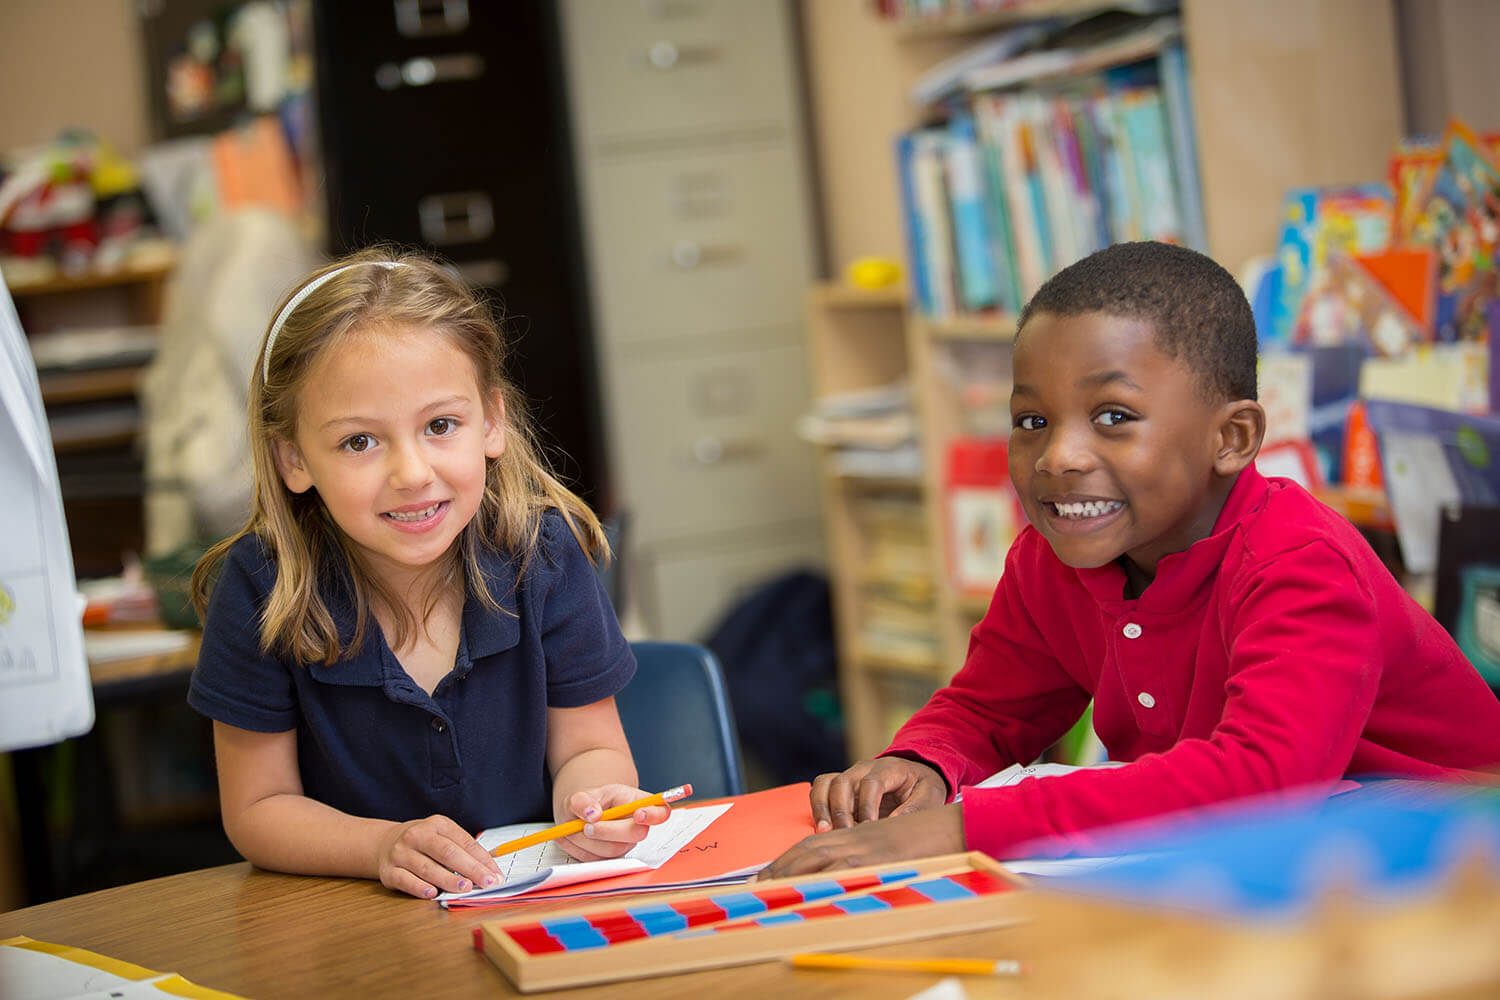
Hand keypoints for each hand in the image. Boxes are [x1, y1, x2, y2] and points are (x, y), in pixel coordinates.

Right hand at [374, 814, 501, 898]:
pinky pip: (405, 881)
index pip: (464, 842)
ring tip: (465, 888)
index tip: (496, 875)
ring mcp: (401, 853)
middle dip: (470, 869)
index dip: (482, 860)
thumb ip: (464, 851)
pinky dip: (420, 888)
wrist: (385, 843)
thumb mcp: (443, 837)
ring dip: (448, 880)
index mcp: (437, 825)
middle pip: (447, 853)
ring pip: (427, 868)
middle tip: (486, 883)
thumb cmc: (424, 843)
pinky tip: (433, 894)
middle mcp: (417, 836)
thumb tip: (490, 871)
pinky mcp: (389, 871)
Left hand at [555, 784, 670, 861]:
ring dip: (589, 840)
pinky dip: (583, 850)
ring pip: (614, 850)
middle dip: (608, 830)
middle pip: (636, 834)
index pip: (660, 811)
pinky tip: (578, 838)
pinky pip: (599, 860)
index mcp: (636, 803)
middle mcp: (636, 826)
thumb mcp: (580, 795)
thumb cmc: (586, 804)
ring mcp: (626, 844)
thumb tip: (592, 814)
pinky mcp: (612, 859)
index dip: (654, 815)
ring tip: (578, 828)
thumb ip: (582, 801)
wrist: (576, 818)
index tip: (638, 815)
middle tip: (587, 826)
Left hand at [758, 804, 965, 879]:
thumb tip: (840, 880)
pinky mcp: (878, 856)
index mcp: (853, 836)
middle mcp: (853, 838)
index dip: (786, 861)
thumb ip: (863, 857)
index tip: (765, 877)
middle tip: (756, 886)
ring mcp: (864, 847)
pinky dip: (823, 877)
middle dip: (780, 868)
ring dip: (791, 873)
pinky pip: (845, 867)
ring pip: (818, 856)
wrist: (950, 825)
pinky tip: (807, 889)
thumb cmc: (922, 839)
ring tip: (769, 889)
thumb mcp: (886, 847)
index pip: (810, 846)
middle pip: (806, 850)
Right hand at [810, 756, 947, 831]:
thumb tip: (893, 824)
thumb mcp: (930, 795)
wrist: (914, 775)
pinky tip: (822, 828)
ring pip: (825, 784)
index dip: (867, 805)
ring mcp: (849, 776)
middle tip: (844, 834)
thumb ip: (915, 808)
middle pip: (843, 782)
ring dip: (822, 808)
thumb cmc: (922, 787)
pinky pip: (819, 789)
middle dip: (840, 810)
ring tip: (823, 832)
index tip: (868, 827)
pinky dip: (817, 807)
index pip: (871, 782)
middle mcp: (863, 768)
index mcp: (888, 768)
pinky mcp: (839, 786)